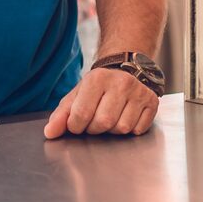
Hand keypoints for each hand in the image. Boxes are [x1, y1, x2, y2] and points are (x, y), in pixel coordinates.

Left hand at [43, 67, 159, 138]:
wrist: (127, 68)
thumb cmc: (98, 86)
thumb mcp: (77, 94)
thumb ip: (62, 114)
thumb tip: (50, 133)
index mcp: (97, 79)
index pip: (81, 115)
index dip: (76, 126)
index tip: (77, 122)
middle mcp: (120, 83)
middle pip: (103, 123)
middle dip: (95, 128)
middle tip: (95, 119)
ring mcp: (138, 92)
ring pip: (122, 128)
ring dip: (113, 129)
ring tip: (112, 116)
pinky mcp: (152, 102)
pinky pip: (138, 129)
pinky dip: (131, 129)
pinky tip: (126, 116)